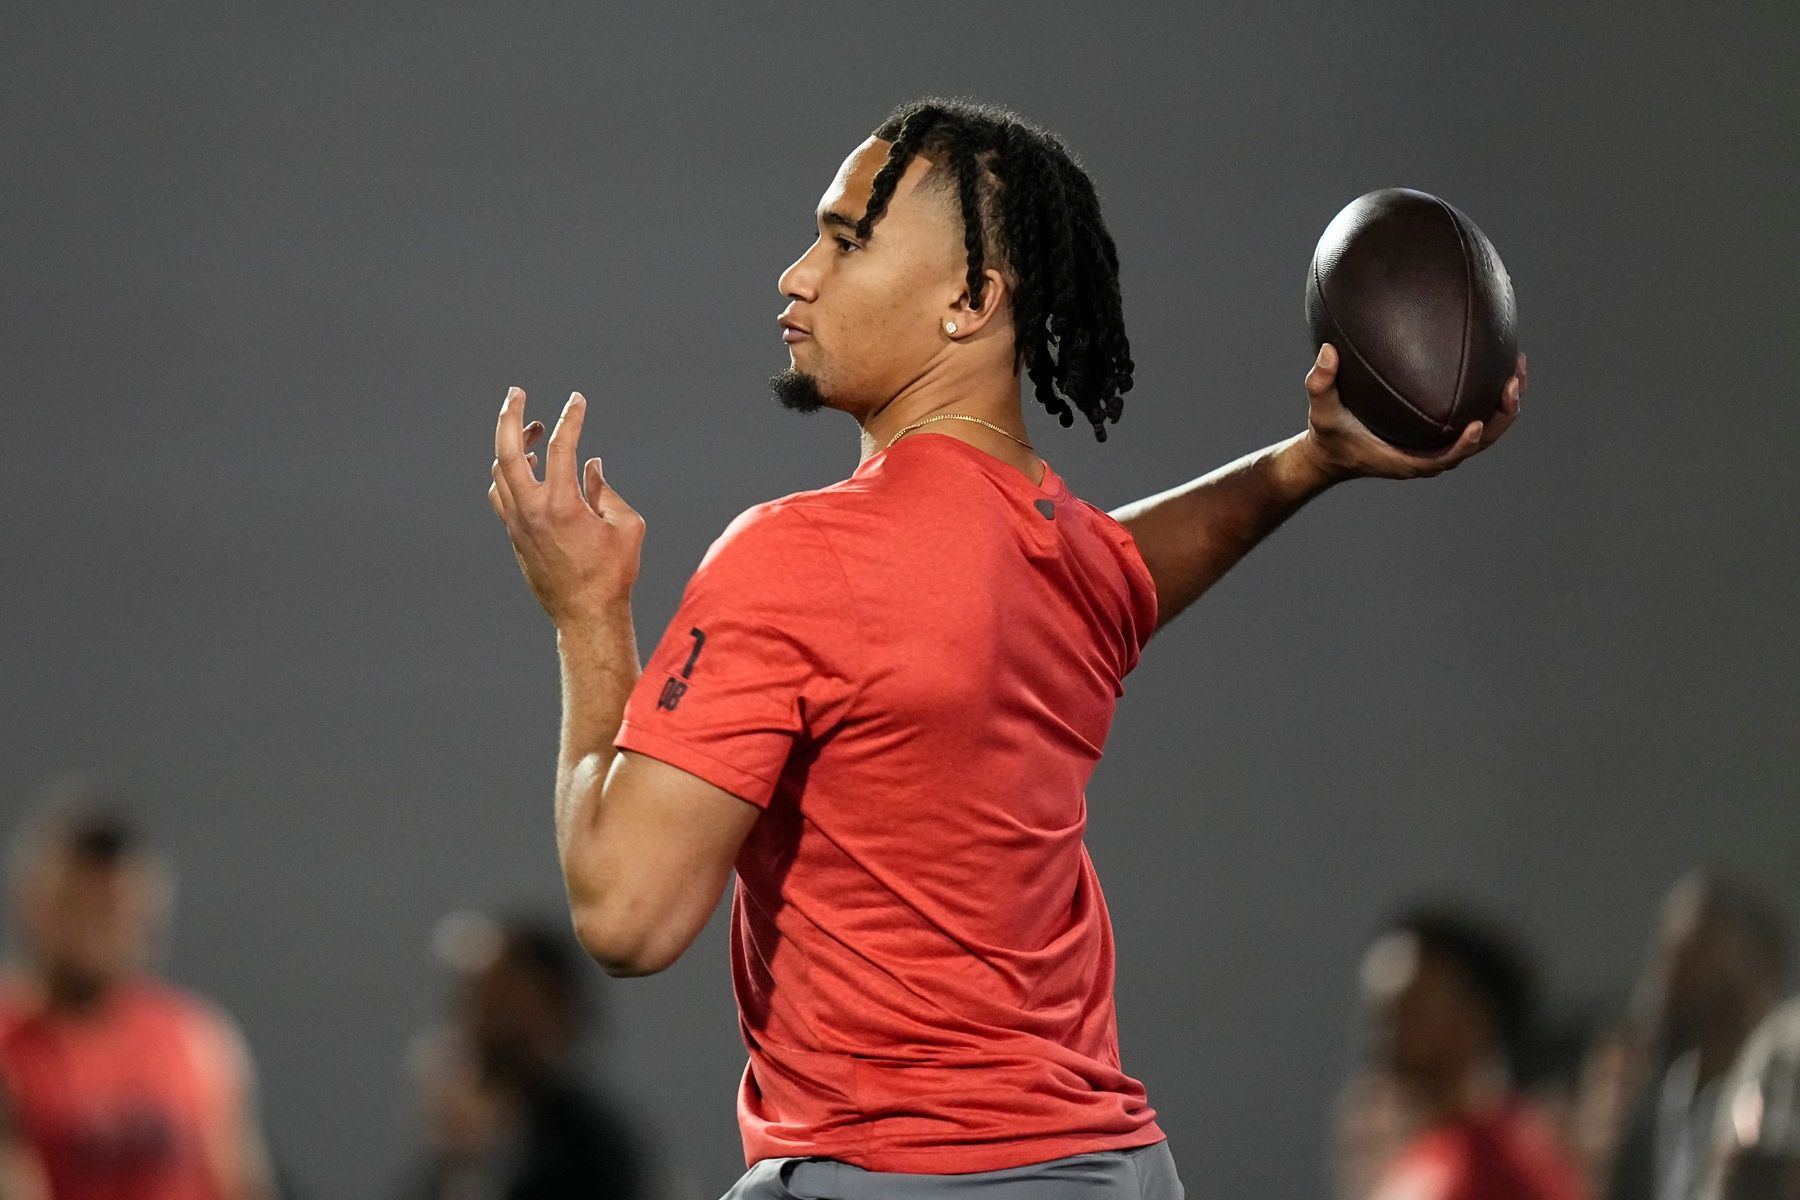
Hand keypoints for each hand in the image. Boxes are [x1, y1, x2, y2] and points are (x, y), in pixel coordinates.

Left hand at [488, 387, 644, 625]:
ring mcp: (517, 523)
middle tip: (516, 393)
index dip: (570, 418)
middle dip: (510, 416)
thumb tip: (591, 466)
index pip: (560, 447)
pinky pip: (501, 494)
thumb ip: (607, 490)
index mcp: (563, 504)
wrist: (586, 614)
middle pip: (508, 450)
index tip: (576, 399)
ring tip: (531, 431)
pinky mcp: (514, 535)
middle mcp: (532, 510)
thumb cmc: (612, 573)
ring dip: (512, 445)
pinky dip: (509, 474)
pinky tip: (525, 468)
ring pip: (501, 471)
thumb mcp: (626, 526)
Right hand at [1298, 343, 1524, 481]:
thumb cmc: (1329, 435)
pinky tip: (1497, 366)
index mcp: (1407, 460)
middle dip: (1502, 415)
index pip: (1444, 458)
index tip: (1478, 424)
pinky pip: (1476, 417)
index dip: (1465, 445)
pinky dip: (1490, 398)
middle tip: (1513, 382)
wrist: (1333, 454)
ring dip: (1505, 405)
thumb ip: (1320, 384)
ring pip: (1486, 431)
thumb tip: (1328, 351)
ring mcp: (1440, 445)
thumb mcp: (1320, 412)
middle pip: (1480, 443)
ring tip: (1517, 368)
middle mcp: (1431, 456)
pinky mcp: (1442, 433)